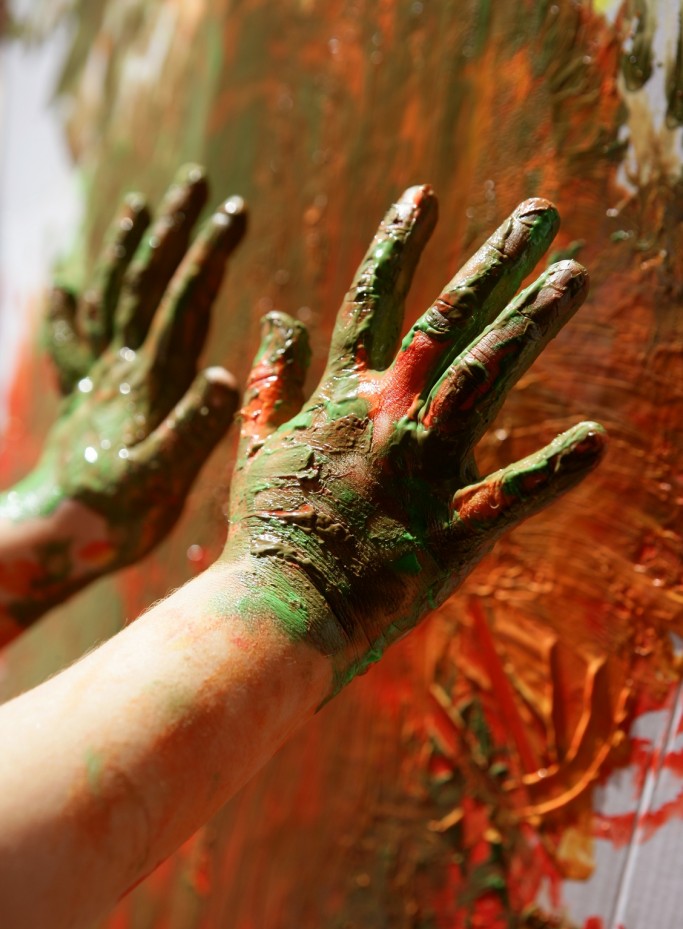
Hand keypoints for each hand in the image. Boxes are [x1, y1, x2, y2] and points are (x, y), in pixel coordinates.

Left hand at [0, 166, 244, 633]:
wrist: (56, 535)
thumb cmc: (114, 516)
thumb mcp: (158, 482)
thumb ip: (190, 432)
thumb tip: (224, 378)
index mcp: (147, 382)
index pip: (181, 305)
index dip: (207, 257)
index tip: (232, 213)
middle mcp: (121, 367)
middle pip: (144, 284)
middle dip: (173, 232)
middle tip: (196, 183)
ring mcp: (99, 376)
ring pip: (112, 297)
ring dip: (129, 249)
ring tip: (141, 205)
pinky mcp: (85, 392)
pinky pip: (77, 335)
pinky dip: (73, 302)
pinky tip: (64, 283)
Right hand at [224, 187, 604, 696]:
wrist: (276, 610)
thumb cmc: (264, 531)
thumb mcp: (254, 444)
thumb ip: (270, 378)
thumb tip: (279, 316)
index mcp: (341, 396)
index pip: (372, 298)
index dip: (399, 242)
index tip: (426, 194)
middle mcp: (388, 416)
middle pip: (449, 321)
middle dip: (496, 261)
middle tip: (542, 213)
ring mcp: (424, 469)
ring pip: (488, 378)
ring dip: (535, 323)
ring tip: (576, 277)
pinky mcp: (454, 529)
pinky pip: (516, 495)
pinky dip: (558, 469)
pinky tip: (598, 439)